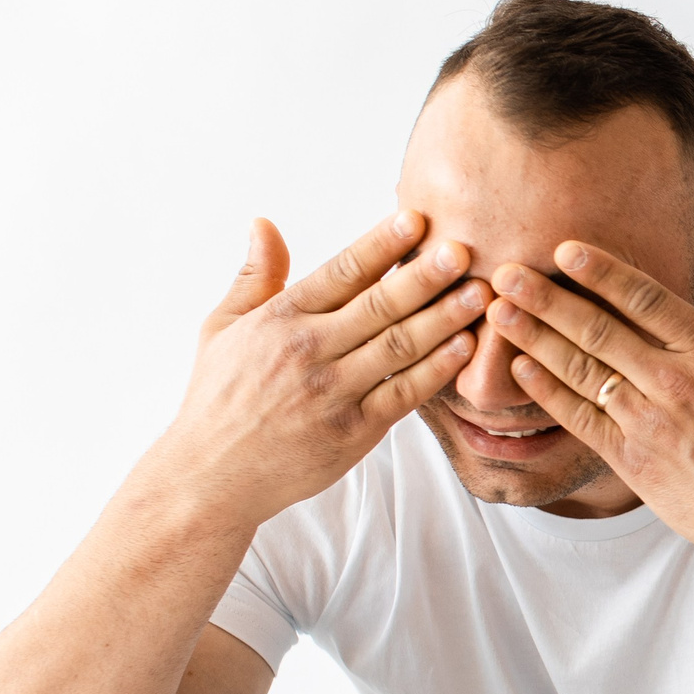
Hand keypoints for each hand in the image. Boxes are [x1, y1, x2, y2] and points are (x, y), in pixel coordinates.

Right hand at [162, 212, 483, 522]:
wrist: (212, 474)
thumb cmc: (220, 397)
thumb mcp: (222, 328)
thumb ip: (255, 276)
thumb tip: (264, 222)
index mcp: (280, 319)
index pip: (341, 272)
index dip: (381, 244)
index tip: (417, 219)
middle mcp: (309, 351)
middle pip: (378, 305)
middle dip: (425, 276)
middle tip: (465, 249)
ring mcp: (333, 393)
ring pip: (399, 347)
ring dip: (443, 319)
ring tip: (481, 294)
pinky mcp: (353, 432)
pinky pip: (403, 395)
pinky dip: (436, 370)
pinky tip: (466, 346)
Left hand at [487, 243, 693, 560]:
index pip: (647, 300)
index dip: (602, 271)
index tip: (564, 249)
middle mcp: (676, 382)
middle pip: (599, 329)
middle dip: (547, 297)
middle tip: (505, 269)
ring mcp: (651, 423)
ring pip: (581, 370)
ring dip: (535, 336)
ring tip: (497, 309)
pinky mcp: (636, 462)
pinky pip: (581, 420)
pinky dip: (548, 392)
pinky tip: (521, 368)